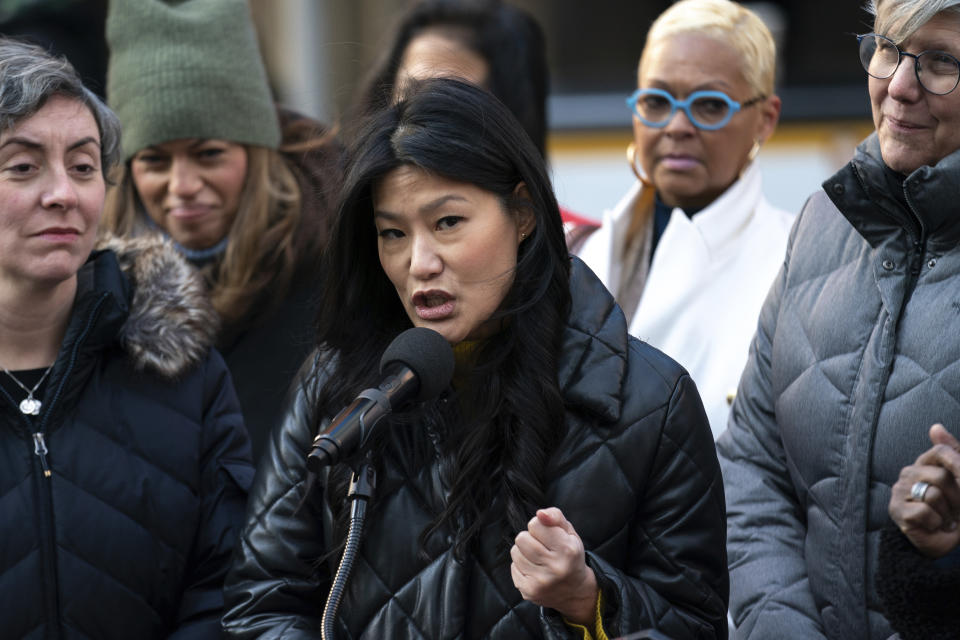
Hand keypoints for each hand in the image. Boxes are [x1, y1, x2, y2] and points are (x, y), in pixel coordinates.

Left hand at [510, 507, 598, 625]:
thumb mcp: (570, 533)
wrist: (575, 592)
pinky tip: (535, 570)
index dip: (539, 527)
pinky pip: (513, 567)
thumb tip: (540, 514)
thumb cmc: (571, 557)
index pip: (535, 524)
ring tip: (538, 559)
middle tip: (542, 547)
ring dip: (524, 553)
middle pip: (521, 538)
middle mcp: (554, 567)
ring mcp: (541, 582)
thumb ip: (555, 516)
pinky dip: (521, 566)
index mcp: (567, 549)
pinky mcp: (529, 591)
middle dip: (529, 539)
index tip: (548, 536)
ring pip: (515, 552)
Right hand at [888, 424, 959, 556]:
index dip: (957, 467)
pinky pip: (923, 511)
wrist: (952, 544)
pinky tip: (934, 526)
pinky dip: (936, 523)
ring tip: (944, 518)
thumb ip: (952, 454)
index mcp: (925, 463)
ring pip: (932, 495)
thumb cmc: (957, 511)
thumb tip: (935, 426)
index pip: (941, 452)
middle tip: (954, 509)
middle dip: (956, 497)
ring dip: (947, 513)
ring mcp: (900, 491)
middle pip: (940, 476)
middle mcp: (909, 473)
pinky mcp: (897, 511)